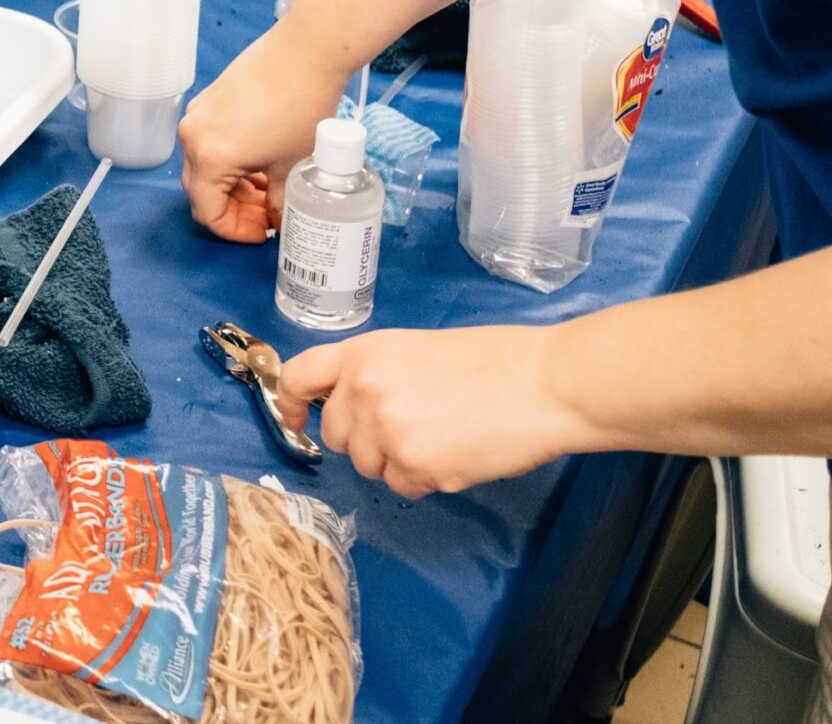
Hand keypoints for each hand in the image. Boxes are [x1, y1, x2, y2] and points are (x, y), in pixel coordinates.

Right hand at [178, 25, 353, 241]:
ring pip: (206, 167)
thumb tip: (280, 222)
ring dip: (234, 185)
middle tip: (269, 215)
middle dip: (234, 209)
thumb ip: (282, 204)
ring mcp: (198, 116)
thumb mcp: (293, 166)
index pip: (208, 212)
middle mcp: (192, 137)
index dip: (235, 230)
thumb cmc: (301, 107)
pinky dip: (232, 161)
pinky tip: (264, 160)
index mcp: (208, 158)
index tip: (262, 233)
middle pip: (202, 190)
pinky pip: (210, 143)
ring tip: (272, 188)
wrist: (306, 52)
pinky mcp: (209, 100)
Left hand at [278, 325, 585, 496]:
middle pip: (334, 434)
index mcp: (363, 353)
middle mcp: (363, 389)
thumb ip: (375, 373)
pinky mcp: (414, 465)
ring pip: (367, 465)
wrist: (545, 383)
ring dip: (397, 461)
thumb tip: (349, 403)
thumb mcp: (416, 349)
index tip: (293, 417)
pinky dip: (426, 480)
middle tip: (411, 427)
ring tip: (443, 436)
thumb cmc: (495, 362)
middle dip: (362, 439)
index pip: (299, 376)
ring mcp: (385, 429)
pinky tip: (457, 454)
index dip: (290, 401)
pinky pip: (402, 486)